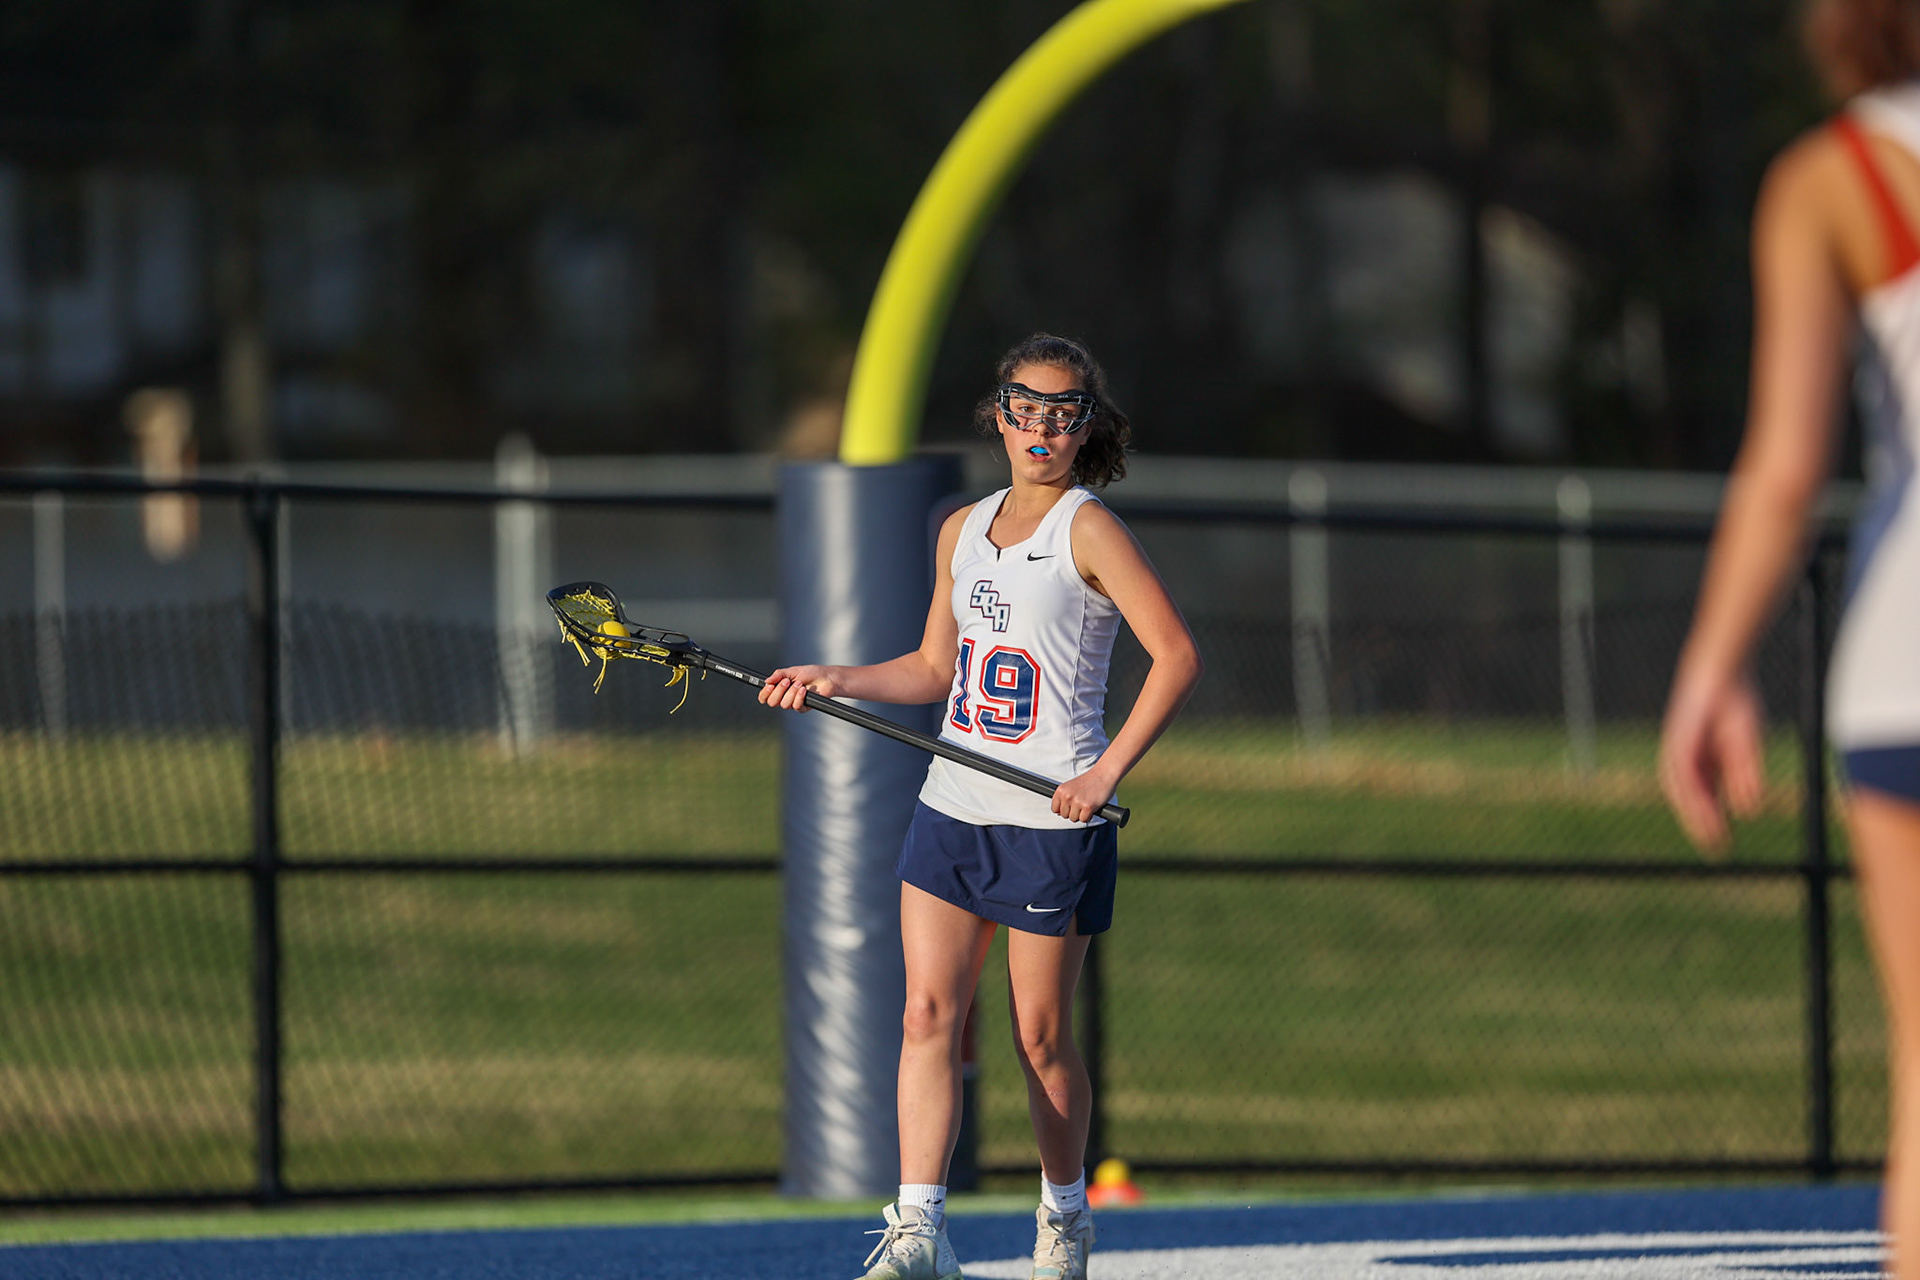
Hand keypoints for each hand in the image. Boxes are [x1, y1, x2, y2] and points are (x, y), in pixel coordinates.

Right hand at [757, 665, 839, 711]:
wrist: (826, 678)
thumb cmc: (811, 673)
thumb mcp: (792, 671)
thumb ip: (778, 675)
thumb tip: (767, 681)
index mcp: (780, 688)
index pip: (766, 696)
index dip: (765, 693)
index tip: (769, 686)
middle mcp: (784, 697)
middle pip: (773, 702)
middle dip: (779, 691)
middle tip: (787, 682)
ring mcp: (793, 703)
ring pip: (784, 704)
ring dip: (792, 692)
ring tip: (800, 683)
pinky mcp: (803, 707)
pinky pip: (796, 706)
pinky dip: (799, 697)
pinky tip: (804, 690)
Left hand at [1052, 766, 1117, 824]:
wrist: (1104, 774)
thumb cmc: (1089, 781)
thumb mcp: (1071, 786)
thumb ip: (1064, 798)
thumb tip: (1058, 814)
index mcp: (1061, 790)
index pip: (1054, 809)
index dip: (1064, 809)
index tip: (1071, 805)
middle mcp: (1067, 796)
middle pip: (1064, 815)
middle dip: (1073, 812)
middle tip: (1082, 802)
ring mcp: (1077, 802)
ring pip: (1073, 819)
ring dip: (1081, 815)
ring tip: (1087, 804)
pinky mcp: (1088, 807)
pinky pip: (1084, 820)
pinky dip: (1089, 816)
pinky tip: (1092, 807)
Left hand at [1658, 668, 1767, 854]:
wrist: (1720, 674)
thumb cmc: (1734, 708)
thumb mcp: (1744, 746)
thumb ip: (1744, 776)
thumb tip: (1748, 810)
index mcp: (1704, 765)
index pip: (1705, 799)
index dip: (1712, 822)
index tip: (1722, 845)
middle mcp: (1688, 762)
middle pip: (1692, 799)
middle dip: (1702, 825)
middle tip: (1715, 850)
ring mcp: (1680, 752)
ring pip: (1685, 790)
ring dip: (1696, 813)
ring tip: (1709, 835)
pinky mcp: (1677, 741)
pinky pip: (1682, 770)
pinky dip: (1691, 789)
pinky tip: (1699, 805)